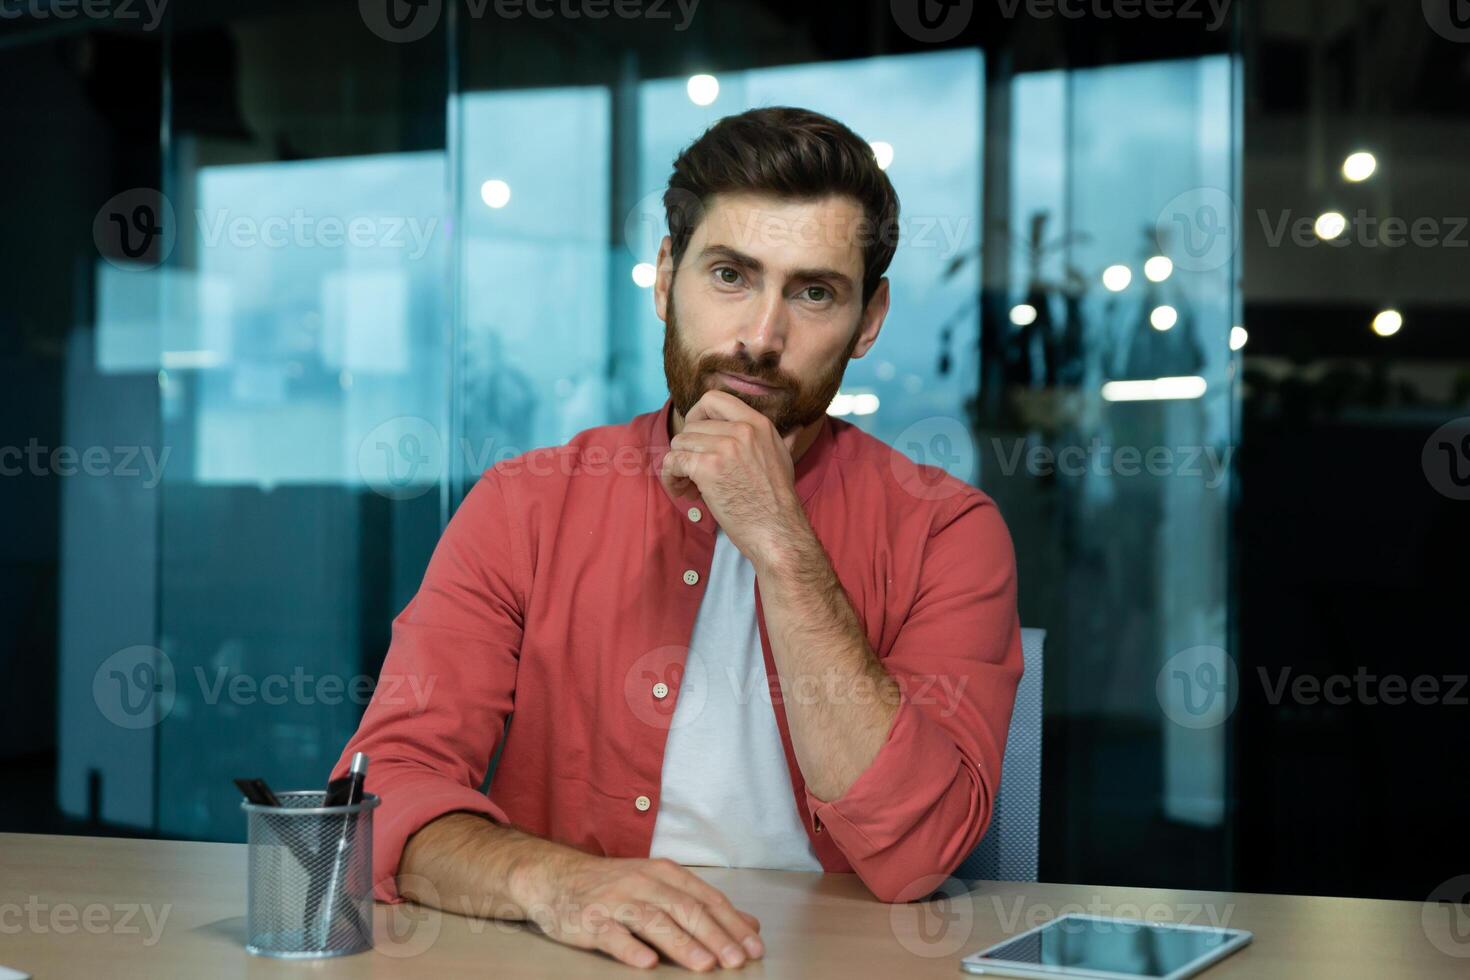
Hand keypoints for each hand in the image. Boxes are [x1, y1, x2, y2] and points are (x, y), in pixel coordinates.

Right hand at [518, 852, 764, 970]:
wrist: (556, 877)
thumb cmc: (614, 885)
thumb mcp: (660, 885)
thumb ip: (703, 905)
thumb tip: (749, 925)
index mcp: (664, 874)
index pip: (705, 899)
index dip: (731, 923)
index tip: (753, 946)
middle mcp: (643, 883)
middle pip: (684, 909)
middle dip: (714, 936)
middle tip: (736, 960)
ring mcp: (616, 901)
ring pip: (653, 921)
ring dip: (681, 944)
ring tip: (704, 964)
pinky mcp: (590, 919)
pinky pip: (612, 935)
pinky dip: (630, 948)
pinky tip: (646, 963)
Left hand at [660, 389, 807, 567]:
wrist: (777, 531)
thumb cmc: (778, 501)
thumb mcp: (785, 459)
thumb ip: (783, 439)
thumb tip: (796, 428)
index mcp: (758, 423)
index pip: (713, 398)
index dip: (697, 416)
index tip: (698, 437)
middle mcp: (741, 430)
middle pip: (691, 425)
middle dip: (687, 448)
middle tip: (694, 471)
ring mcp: (724, 448)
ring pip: (679, 443)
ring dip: (678, 465)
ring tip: (690, 485)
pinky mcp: (707, 469)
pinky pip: (673, 462)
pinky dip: (670, 477)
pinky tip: (683, 491)